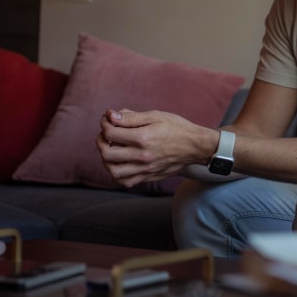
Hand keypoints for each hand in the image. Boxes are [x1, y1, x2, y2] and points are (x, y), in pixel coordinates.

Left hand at [97, 109, 216, 187]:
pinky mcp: (149, 176)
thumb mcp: (156, 116)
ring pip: (113, 171)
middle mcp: (142, 156)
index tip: (108, 119)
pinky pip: (126, 181)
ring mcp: (145, 168)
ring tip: (111, 149)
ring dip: (106, 160)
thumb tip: (110, 116)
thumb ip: (132, 117)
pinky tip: (120, 163)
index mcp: (143, 138)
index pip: (110, 133)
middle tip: (106, 134)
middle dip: (101, 141)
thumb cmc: (177, 128)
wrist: (196, 146)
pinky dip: (117, 174)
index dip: (105, 124)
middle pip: (107, 153)